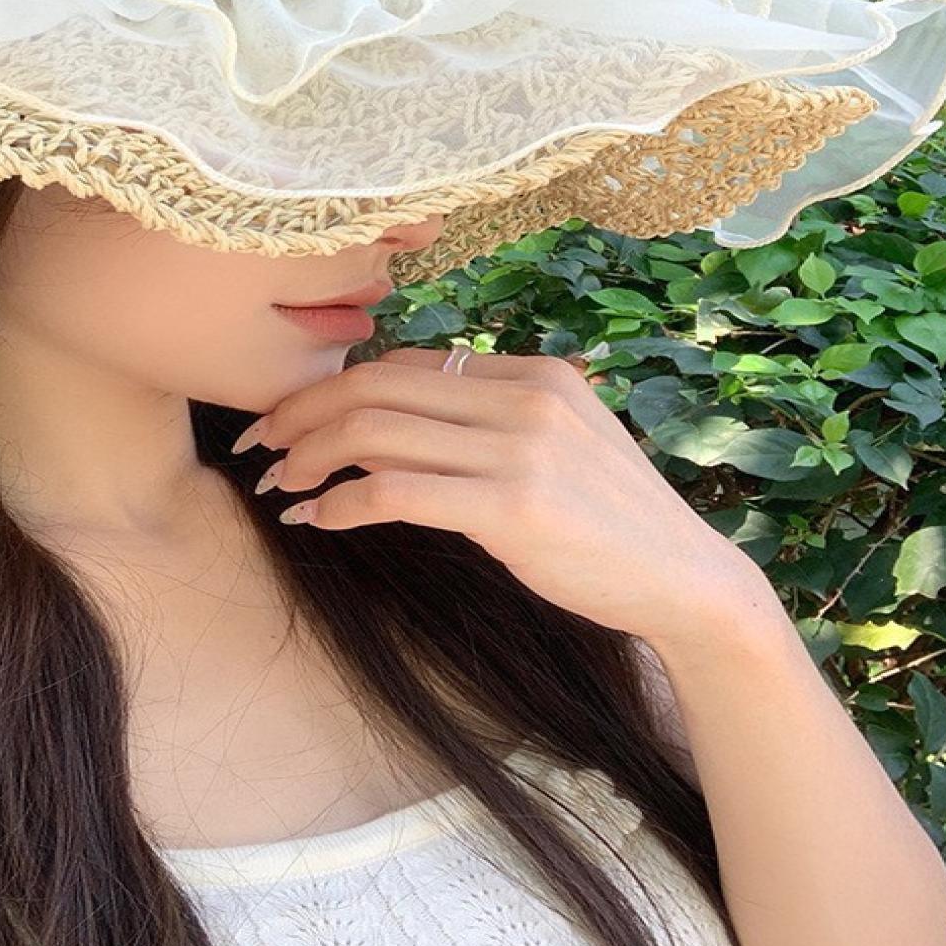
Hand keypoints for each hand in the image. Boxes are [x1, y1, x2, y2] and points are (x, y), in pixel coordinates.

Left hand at [233, 346, 775, 648]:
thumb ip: (493, 417)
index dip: (333, 387)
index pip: (404, 365)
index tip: (290, 420)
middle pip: (375, 387)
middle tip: (260, 447)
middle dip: (302, 414)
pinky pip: (394, 490)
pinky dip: (339, 503)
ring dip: (309, 459)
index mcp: (532, 373)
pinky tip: (315, 521)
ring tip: (277, 486)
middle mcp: (523, 397)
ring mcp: (518, 448)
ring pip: (374, 433)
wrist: (685, 580)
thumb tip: (401, 413)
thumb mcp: (561, 443)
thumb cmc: (611, 521)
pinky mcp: (509, 506)